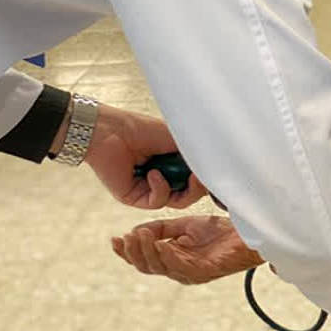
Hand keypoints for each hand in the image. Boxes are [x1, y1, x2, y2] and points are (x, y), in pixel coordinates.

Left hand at [79, 105, 206, 208]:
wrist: (112, 130)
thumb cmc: (143, 128)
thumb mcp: (179, 140)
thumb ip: (197, 155)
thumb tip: (218, 167)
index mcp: (174, 163)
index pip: (197, 179)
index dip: (208, 179)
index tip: (218, 174)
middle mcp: (164, 177)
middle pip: (190, 194)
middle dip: (199, 188)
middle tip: (200, 178)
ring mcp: (150, 189)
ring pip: (177, 202)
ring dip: (183, 190)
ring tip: (184, 176)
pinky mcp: (135, 198)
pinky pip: (156, 202)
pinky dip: (159, 189)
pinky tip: (153, 173)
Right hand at [112, 216, 263, 283]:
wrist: (251, 234)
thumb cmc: (223, 232)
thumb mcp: (187, 226)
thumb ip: (163, 229)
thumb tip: (137, 231)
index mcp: (174, 260)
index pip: (144, 259)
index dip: (127, 252)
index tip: (113, 239)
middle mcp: (180, 270)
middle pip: (148, 266)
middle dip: (133, 252)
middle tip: (124, 238)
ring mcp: (191, 273)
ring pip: (160, 267)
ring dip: (146, 251)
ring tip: (137, 236)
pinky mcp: (204, 272)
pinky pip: (179, 266)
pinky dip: (166, 255)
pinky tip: (158, 244)